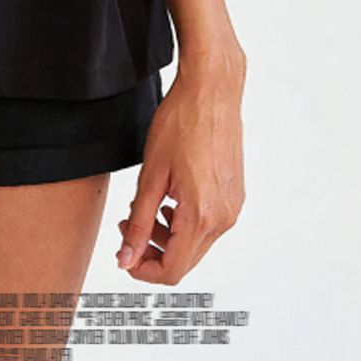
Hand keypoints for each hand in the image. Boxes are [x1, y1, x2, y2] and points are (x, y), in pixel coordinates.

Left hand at [115, 53, 245, 283]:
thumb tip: (126, 258)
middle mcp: (224, 218)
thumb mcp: (150, 174)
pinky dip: (185, 221)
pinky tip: (169, 197)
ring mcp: (233, 207)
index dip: (143, 270)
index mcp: (202, 215)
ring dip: (167, 235)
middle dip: (152, 250)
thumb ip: (138, 222)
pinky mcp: (235, 195)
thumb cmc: (181, 122)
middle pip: (185, 260)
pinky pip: (208, 224)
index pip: (173, 270)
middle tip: (127, 224)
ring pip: (197, 243)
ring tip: (145, 207)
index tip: (124, 254)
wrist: (212, 91)